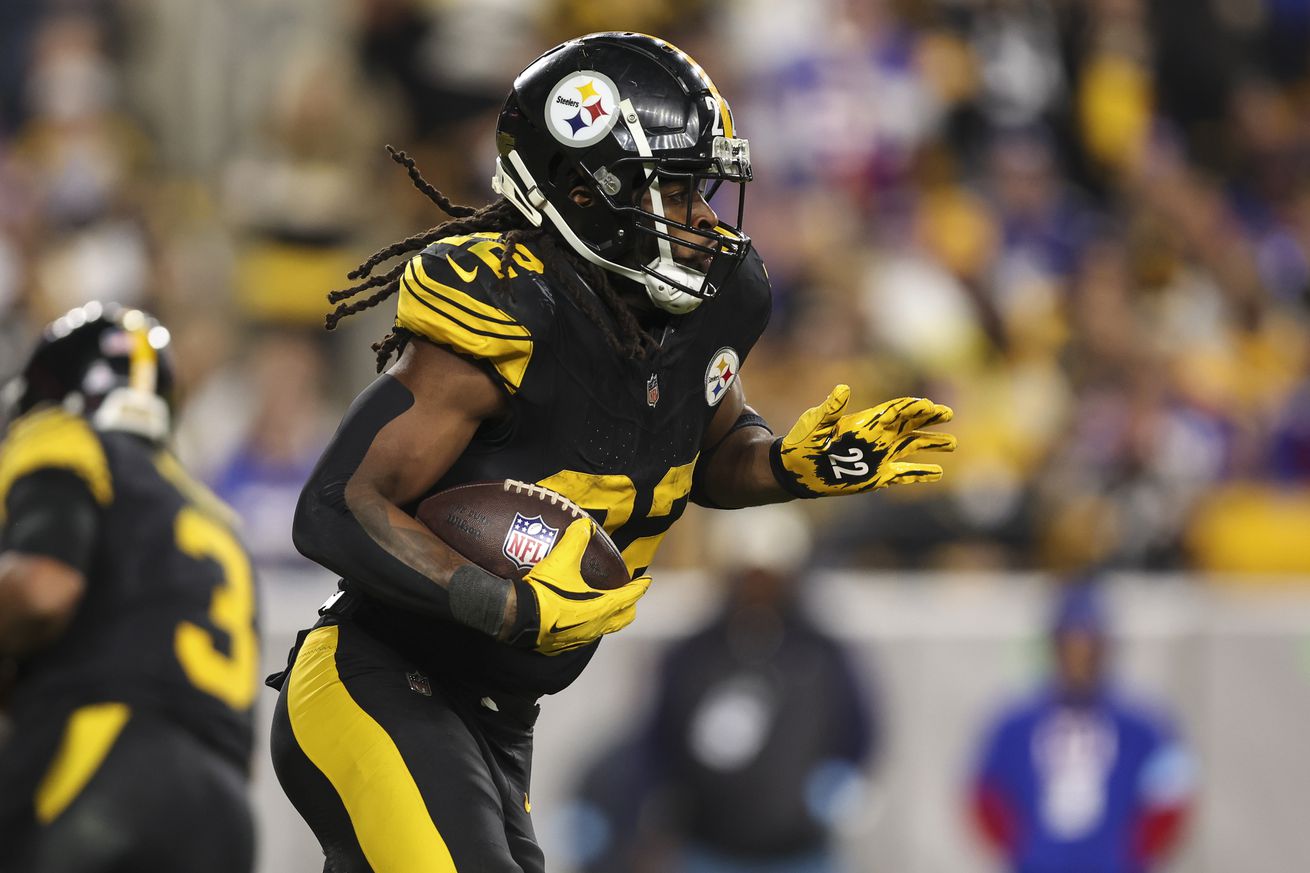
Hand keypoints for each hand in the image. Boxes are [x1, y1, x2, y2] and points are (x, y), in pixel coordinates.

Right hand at [514, 518, 650, 654]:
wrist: (518, 618)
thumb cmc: (543, 592)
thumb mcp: (561, 561)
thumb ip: (575, 540)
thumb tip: (584, 524)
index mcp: (602, 607)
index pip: (630, 596)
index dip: (640, 587)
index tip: (647, 581)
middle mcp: (597, 625)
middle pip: (624, 617)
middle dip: (629, 604)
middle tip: (627, 592)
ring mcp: (582, 637)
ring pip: (606, 627)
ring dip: (610, 615)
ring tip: (604, 602)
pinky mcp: (566, 645)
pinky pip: (586, 634)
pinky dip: (591, 623)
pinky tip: (579, 615)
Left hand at [770, 385, 955, 497]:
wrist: (796, 471)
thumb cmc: (803, 443)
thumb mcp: (815, 423)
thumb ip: (830, 409)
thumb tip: (842, 389)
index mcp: (865, 422)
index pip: (895, 411)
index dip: (912, 407)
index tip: (928, 405)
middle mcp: (877, 437)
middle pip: (910, 425)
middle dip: (929, 419)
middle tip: (948, 413)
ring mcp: (879, 457)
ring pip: (912, 447)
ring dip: (932, 444)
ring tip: (952, 443)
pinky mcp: (877, 477)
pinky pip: (904, 474)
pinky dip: (920, 474)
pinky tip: (937, 472)